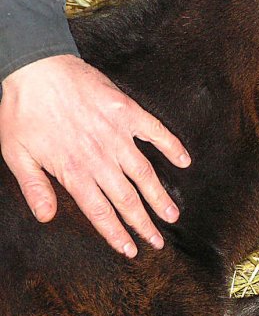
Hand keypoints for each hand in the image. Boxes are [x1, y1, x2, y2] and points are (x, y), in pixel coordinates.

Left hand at [0, 54, 190, 257]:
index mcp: (74, 171)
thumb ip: (34, 187)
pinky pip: (155, 132)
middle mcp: (100, 158)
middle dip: (144, 224)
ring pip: (144, 173)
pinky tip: (184, 160)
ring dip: (160, 196)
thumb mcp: (16, 153)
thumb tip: (47, 217)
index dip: (117, 234)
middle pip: (127, 199)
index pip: (100, 212)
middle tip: (158, 241)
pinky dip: (171, 146)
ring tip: (173, 215)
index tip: (131, 249)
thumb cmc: (23, 110)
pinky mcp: (128, 112)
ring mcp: (117, 135)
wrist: (35, 66)